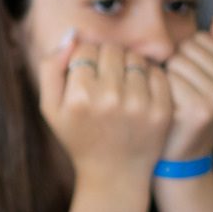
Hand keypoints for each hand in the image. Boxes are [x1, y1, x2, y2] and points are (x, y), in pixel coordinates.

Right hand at [38, 28, 171, 189]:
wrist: (114, 176)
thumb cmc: (79, 138)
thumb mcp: (51, 109)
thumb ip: (50, 69)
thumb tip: (71, 35)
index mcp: (79, 97)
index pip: (84, 49)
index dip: (84, 60)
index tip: (86, 79)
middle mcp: (109, 98)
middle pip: (111, 49)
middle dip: (107, 60)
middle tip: (105, 82)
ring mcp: (139, 104)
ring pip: (135, 57)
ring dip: (129, 66)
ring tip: (122, 87)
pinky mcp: (162, 109)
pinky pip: (157, 72)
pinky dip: (149, 78)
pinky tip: (139, 95)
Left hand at [161, 16, 212, 161]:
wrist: (180, 158)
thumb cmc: (190, 112)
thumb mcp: (210, 81)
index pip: (201, 38)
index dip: (186, 57)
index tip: (189, 83)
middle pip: (188, 47)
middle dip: (174, 65)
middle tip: (177, 93)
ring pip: (176, 60)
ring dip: (165, 76)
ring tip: (171, 99)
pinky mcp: (201, 109)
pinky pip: (168, 77)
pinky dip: (159, 89)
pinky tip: (164, 107)